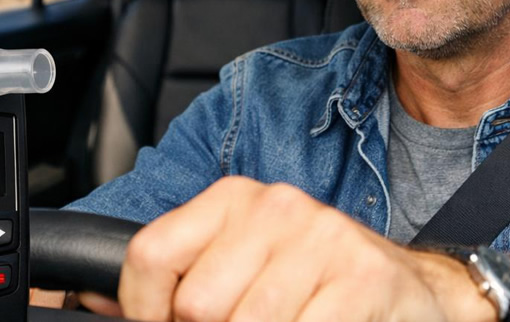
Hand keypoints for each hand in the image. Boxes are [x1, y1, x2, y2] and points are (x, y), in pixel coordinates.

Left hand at [84, 176, 492, 320]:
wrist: (416, 293)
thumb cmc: (321, 284)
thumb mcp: (245, 265)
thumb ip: (179, 281)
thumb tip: (92, 306)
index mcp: (235, 199)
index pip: (150, 256)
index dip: (145, 312)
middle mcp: (276, 207)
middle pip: (196, 305)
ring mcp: (322, 240)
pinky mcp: (359, 279)